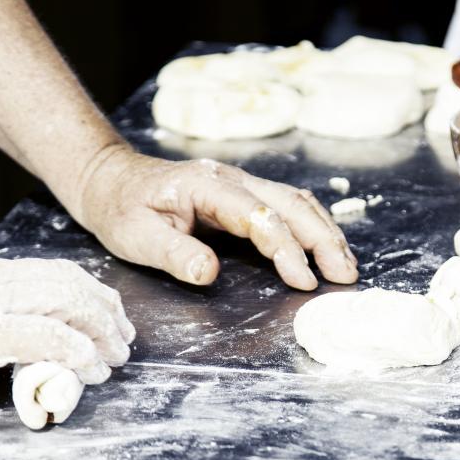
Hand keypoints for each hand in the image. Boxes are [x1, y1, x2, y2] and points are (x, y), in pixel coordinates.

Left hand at [0, 256, 134, 383]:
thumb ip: (21, 379)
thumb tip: (66, 382)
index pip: (53, 337)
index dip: (87, 357)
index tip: (97, 373)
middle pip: (68, 298)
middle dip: (104, 326)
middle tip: (119, 352)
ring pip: (65, 276)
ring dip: (101, 303)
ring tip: (119, 329)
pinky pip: (51, 267)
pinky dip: (83, 285)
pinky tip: (95, 304)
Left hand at [76, 145, 358, 288]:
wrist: (112, 180)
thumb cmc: (122, 209)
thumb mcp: (136, 235)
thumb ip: (173, 253)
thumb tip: (209, 272)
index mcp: (207, 186)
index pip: (259, 216)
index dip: (286, 248)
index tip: (303, 280)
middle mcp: (233, 180)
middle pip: (292, 204)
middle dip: (323, 240)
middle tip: (346, 275)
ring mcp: (243, 184)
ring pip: (297, 202)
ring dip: (326, 233)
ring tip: (347, 265)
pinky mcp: (247, 195)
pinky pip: (290, 206)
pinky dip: (314, 226)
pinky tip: (327, 246)